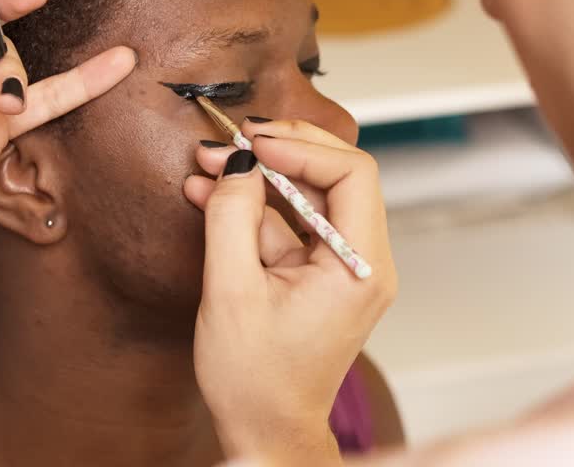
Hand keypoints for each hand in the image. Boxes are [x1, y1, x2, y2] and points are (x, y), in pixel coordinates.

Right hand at [184, 120, 396, 462]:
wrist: (266, 432)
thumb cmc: (256, 382)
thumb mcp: (230, 292)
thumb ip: (231, 218)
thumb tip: (237, 163)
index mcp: (359, 267)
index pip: (352, 174)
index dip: (302, 148)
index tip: (254, 142)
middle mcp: (363, 262)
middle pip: (336, 177)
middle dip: (281, 153)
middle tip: (232, 140)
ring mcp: (344, 267)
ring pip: (311, 197)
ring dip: (261, 178)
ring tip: (209, 164)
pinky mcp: (321, 274)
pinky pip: (293, 225)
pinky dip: (256, 208)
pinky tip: (213, 195)